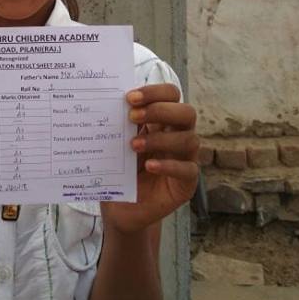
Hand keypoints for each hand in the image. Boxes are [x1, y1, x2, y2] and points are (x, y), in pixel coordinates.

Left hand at [101, 84, 198, 234]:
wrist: (120, 208)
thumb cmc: (120, 170)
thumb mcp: (119, 143)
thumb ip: (121, 123)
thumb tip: (109, 99)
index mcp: (162, 121)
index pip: (171, 95)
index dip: (155, 92)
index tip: (129, 97)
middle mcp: (178, 136)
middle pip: (186, 112)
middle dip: (160, 110)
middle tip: (132, 116)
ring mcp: (185, 159)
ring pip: (189, 139)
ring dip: (160, 139)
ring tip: (134, 146)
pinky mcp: (187, 182)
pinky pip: (188, 170)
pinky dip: (169, 165)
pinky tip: (150, 166)